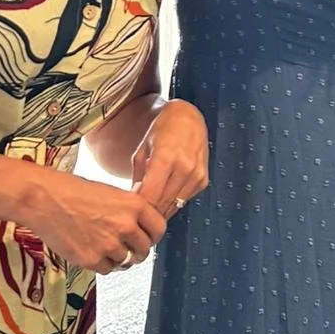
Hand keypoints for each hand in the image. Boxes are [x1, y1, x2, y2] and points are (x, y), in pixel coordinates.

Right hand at [21, 168, 166, 274]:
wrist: (43, 198)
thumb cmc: (73, 191)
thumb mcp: (111, 192)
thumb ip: (129, 210)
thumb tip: (141, 226)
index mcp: (134, 205)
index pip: (159, 229)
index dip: (153, 235)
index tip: (147, 237)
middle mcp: (126, 226)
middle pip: (145, 250)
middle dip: (137, 250)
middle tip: (127, 246)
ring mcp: (109, 245)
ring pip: (126, 261)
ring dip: (119, 257)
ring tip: (104, 246)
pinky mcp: (91, 260)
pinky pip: (108, 269)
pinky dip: (103, 264)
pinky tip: (92, 250)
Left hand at [132, 99, 208, 217]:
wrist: (188, 118)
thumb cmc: (163, 130)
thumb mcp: (143, 150)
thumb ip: (138, 177)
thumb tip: (134, 201)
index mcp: (165, 158)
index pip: (150, 197)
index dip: (139, 209)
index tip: (131, 212)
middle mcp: (184, 167)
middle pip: (162, 204)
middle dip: (148, 212)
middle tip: (138, 215)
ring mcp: (196, 174)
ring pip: (174, 205)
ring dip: (161, 210)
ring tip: (149, 210)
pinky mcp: (203, 180)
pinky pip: (185, 200)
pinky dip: (174, 202)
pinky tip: (165, 197)